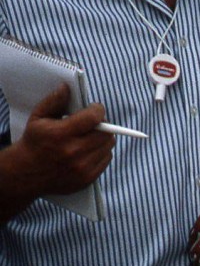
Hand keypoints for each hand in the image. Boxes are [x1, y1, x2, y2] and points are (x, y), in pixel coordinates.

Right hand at [4, 84, 114, 198]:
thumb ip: (54, 101)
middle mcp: (73, 152)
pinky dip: (102, 151)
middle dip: (103, 124)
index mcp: (60, 134)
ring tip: (91, 136)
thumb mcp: (38, 118)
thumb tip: (67, 87)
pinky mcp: (87, 178)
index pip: (93, 118)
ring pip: (108, 145)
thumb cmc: (34, 142)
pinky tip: (90, 149)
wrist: (26, 174)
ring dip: (103, 138)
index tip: (94, 108)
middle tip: (94, 123)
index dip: (97, 110)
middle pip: (105, 132)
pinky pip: (107, 159)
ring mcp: (82, 167)